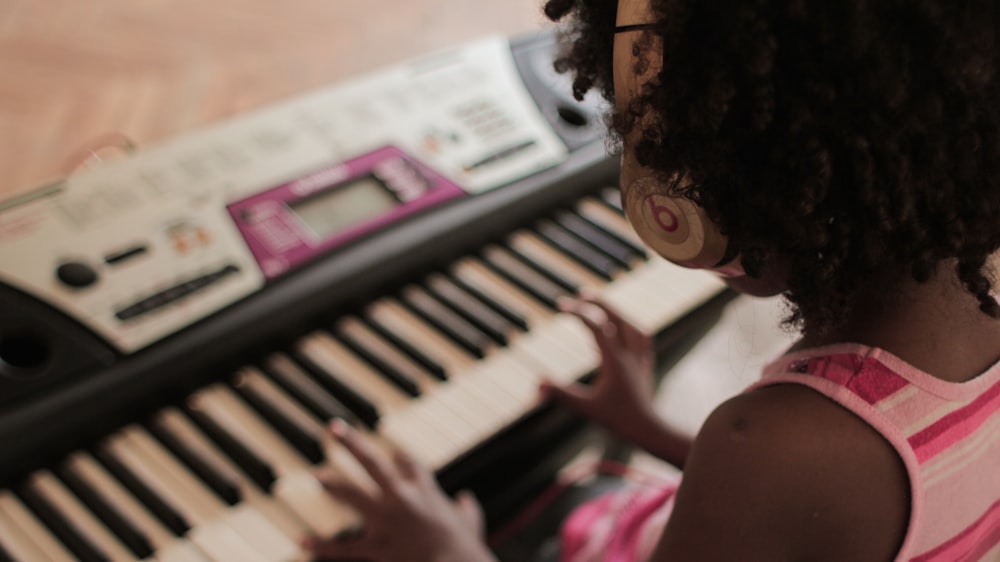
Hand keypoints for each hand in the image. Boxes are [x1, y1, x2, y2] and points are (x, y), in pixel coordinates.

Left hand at [302, 421, 496, 561]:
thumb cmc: (465, 547)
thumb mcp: (470, 523)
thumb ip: (466, 510)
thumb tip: (466, 501)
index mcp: (425, 489)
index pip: (408, 462)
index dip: (400, 456)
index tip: (394, 452)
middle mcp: (402, 497)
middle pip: (372, 462)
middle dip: (351, 443)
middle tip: (334, 428)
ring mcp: (386, 520)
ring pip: (352, 495)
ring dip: (332, 484)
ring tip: (317, 475)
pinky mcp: (376, 546)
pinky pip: (344, 546)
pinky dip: (323, 545)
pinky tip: (304, 540)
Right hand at [541, 293, 658, 437]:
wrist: (649, 430)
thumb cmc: (618, 420)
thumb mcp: (587, 408)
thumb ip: (562, 395)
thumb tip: (538, 384)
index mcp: (615, 360)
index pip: (596, 325)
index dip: (577, 312)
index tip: (559, 306)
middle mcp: (630, 354)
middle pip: (617, 317)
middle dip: (599, 302)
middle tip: (580, 294)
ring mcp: (640, 359)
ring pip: (632, 325)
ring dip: (616, 312)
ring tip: (601, 307)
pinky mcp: (645, 366)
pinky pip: (641, 338)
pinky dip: (629, 327)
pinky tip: (621, 330)